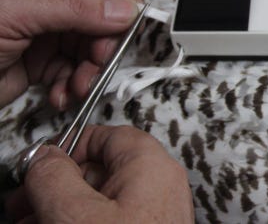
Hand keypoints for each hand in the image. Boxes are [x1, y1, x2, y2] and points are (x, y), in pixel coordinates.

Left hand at [0, 0, 141, 108]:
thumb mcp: (14, 9)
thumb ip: (73, 7)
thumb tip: (123, 8)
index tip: (130, 15)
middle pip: (99, 10)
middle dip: (105, 38)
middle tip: (102, 57)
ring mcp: (43, 31)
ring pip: (91, 45)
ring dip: (92, 68)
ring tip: (81, 83)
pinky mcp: (39, 62)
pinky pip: (74, 71)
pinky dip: (74, 85)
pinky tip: (62, 93)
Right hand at [5, 125, 193, 222]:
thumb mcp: (74, 214)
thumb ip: (53, 177)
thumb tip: (44, 158)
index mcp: (149, 166)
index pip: (107, 136)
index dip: (69, 147)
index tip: (39, 165)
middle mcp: (158, 186)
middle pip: (99, 172)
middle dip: (55, 188)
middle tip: (24, 205)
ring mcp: (155, 214)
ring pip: (99, 202)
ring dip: (60, 212)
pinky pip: (111, 222)